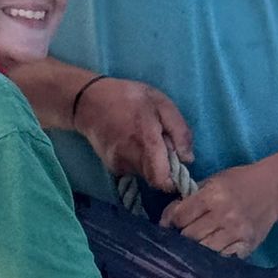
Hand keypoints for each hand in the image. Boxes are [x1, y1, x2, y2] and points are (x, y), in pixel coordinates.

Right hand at [74, 76, 193, 189]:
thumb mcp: (162, 104)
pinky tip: (132, 142)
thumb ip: (179, 131)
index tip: (177, 168)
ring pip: (145, 174)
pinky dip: (138, 160)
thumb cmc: (129, 98)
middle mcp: (130, 157)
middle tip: (161, 143)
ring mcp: (118, 164)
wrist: (89, 101)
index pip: (161, 180)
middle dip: (163, 166)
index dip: (173, 180)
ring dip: (151, 162)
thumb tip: (188, 159)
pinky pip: (133, 170)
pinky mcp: (111, 166)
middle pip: (155, 177)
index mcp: (146, 141)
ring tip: (144, 138)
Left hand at [162, 161, 277, 258]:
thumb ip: (191, 198)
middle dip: (181, 236)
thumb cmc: (239, 183)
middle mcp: (224, 215)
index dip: (170, 221)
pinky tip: (211, 250)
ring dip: (196, 249)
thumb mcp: (213, 181)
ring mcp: (236, 233)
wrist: (273, 189)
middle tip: (181, 235)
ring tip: (195, 244)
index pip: (180, 216)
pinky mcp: (246, 245)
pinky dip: (214, 256)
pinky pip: (222, 258)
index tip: (169, 224)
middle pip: (189, 236)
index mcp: (212, 196)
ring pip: (203, 251)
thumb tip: (168, 218)